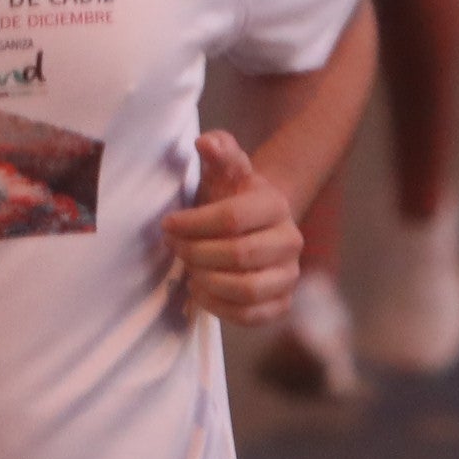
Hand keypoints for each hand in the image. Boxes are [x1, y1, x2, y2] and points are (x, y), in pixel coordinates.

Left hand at [162, 131, 304, 325]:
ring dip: (207, 281)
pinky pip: (250, 316)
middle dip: (196, 252)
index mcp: (276, 205)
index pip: (232, 218)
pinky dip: (218, 307)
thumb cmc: (230, 197)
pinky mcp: (281, 304)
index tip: (166, 224)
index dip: (193, 223)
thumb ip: (218, 150)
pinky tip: (199, 291)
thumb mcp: (223, 171)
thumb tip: (205, 143)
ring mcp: (290, 275)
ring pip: (247, 289)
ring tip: (188, 269)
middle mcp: (291, 241)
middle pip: (238, 254)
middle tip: (174, 247)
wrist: (253, 227)